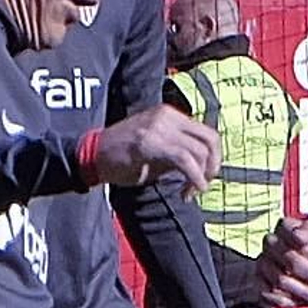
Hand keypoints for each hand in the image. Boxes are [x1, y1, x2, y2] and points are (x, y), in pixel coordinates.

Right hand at [85, 105, 219, 194]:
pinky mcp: (150, 142)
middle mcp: (167, 115)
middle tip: (203, 186)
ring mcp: (159, 126)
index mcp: (169, 114)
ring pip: (199, 150)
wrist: (92, 156)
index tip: (205, 178)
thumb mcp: (155, 147)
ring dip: (201, 177)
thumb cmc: (121, 156)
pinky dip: (193, 178)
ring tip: (190, 192)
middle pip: (210, 139)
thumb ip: (178, 151)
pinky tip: (187, 192)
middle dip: (213, 167)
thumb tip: (204, 166)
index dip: (214, 158)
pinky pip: (184, 160)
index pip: (207, 133)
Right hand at [257, 215, 307, 306]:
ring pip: (281, 281)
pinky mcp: (259, 281)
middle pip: (292, 262)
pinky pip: (269, 295)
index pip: (298, 240)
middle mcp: (270, 243)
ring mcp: (263, 263)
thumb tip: (297, 236)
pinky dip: (288, 301)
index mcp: (284, 227)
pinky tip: (303, 301)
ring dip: (306, 292)